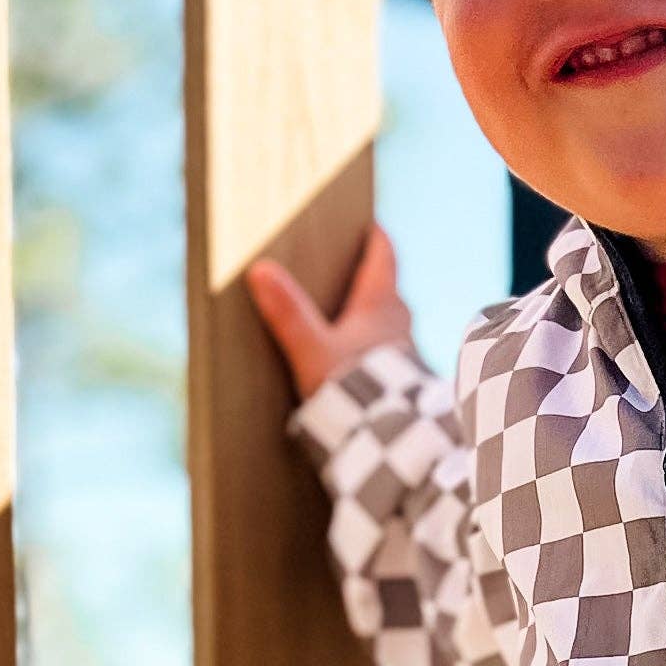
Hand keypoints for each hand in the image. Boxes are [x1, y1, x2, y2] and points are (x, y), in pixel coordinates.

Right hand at [248, 223, 417, 403]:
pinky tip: (351, 362)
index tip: (368, 222)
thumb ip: (288, 312)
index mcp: (382, 304)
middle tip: (346, 267)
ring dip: (369, 317)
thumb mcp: (312, 350)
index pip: (384, 256)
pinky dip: (370, 349)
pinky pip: (386, 355)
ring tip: (342, 316)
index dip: (375, 237)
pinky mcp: (402, 385)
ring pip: (388, 324)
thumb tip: (260, 269)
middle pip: (386, 289)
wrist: (389, 443)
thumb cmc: (353, 392)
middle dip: (367, 277)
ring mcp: (405, 355)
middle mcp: (400, 324)